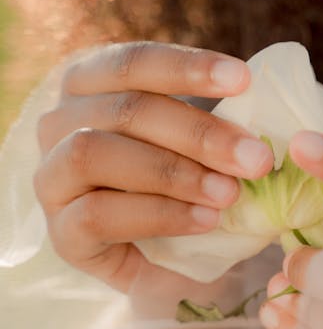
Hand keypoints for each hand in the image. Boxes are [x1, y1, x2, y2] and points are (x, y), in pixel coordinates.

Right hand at [34, 42, 273, 292]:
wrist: (174, 266)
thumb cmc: (191, 186)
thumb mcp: (205, 146)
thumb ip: (219, 121)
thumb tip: (265, 102)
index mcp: (92, 84)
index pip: (133, 62)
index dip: (187, 67)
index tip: (244, 79)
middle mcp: (59, 123)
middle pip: (124, 110)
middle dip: (198, 133)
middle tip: (257, 157)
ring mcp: (51, 178)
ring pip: (95, 154)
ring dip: (173, 172)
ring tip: (230, 193)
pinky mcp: (60, 233)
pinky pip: (97, 213)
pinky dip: (159, 215)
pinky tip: (205, 220)